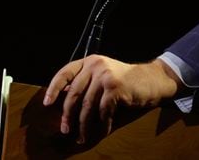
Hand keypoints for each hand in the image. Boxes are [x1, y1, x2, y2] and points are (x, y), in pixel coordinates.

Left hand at [43, 55, 181, 143]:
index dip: (53, 89)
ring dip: (84, 125)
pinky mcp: (115, 88)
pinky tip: (103, 132)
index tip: (46, 103)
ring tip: (82, 137)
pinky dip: (102, 125)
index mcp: (90, 61)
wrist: (152, 80)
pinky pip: (103, 112)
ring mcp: (106, 75)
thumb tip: (63, 104)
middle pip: (74, 94)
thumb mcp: (103, 77)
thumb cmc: (126, 82)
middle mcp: (96, 65)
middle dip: (68, 115)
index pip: (65, 73)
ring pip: (87, 106)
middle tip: (65, 129)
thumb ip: (86, 84)